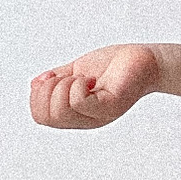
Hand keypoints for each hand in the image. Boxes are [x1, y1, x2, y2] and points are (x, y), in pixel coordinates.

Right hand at [30, 43, 164, 129]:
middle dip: (47, 90)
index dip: (38, 94)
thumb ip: (56, 79)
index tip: (55, 76)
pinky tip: (90, 79)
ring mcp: (99, 115)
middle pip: (45, 117)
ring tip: (81, 77)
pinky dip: (77, 85)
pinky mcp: (112, 105)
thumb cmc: (114, 66)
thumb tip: (35, 85)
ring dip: (62, 86)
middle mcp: (87, 119)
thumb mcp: (76, 70)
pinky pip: (79, 102)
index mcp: (76, 113)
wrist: (146, 60)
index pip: (40, 117)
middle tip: (69, 77)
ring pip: (60, 111)